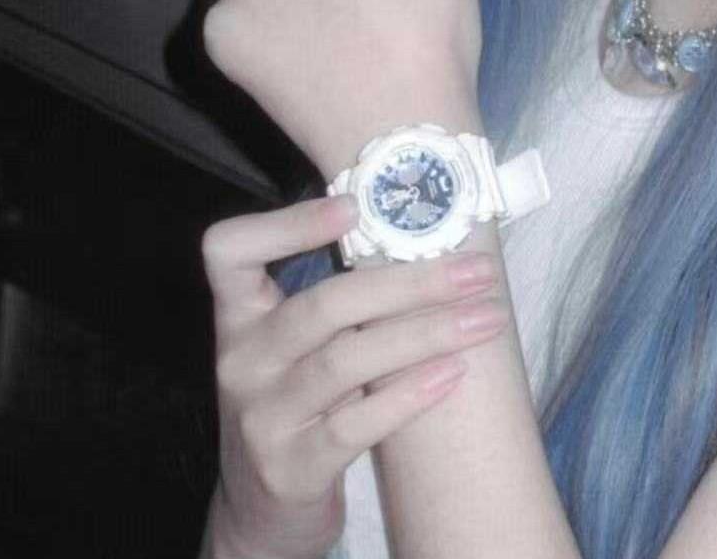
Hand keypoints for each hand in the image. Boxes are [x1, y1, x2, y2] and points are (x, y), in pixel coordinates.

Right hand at [201, 194, 507, 558]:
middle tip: (476, 270)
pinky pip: (354, 426)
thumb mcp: (296, 347)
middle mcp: (241, 361)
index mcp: (240, 316)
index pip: (230, 251)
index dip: (286, 223)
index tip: (354, 205)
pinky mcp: (288, 470)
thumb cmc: (301, 403)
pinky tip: (455, 372)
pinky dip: (410, 395)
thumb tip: (429, 236)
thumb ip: (336, 300)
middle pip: (324, 305)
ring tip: (486, 318)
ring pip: (347, 360)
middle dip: (411, 281)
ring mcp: (261, 418)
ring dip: (427, 333)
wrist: (263, 512)